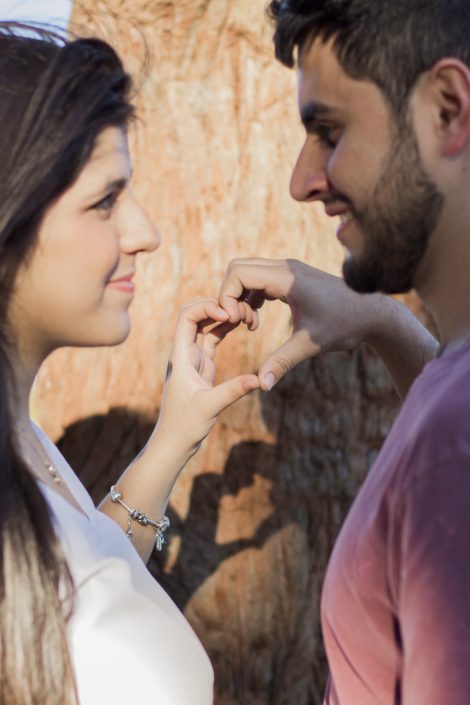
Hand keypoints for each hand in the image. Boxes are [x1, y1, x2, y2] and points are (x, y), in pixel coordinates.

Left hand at [155, 297, 259, 457]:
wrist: (174, 443)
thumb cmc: (184, 426)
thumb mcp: (210, 406)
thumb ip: (233, 390)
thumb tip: (259, 379)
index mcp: (180, 356)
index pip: (186, 317)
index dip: (206, 307)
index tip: (228, 313)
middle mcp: (185, 353)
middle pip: (194, 314)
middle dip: (215, 305)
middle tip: (239, 309)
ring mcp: (193, 359)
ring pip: (205, 325)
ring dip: (221, 316)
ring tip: (245, 314)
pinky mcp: (202, 368)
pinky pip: (213, 340)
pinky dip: (225, 330)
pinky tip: (241, 325)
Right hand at [218, 258, 384, 389]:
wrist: (371, 314)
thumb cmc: (344, 325)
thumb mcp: (310, 345)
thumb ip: (282, 362)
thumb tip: (262, 386)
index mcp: (286, 277)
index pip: (238, 274)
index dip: (227, 297)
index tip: (235, 323)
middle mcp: (285, 267)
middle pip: (237, 268)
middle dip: (230, 296)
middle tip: (240, 324)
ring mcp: (288, 270)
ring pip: (247, 273)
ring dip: (239, 298)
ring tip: (251, 325)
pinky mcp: (290, 278)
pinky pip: (258, 280)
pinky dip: (249, 297)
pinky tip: (257, 320)